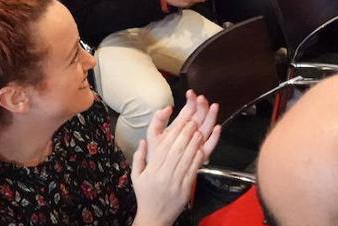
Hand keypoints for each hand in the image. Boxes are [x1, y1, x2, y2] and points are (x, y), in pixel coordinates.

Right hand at [131, 95, 219, 225]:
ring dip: (194, 144)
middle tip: (193, 122)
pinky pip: (192, 172)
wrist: (154, 218)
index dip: (175, 134)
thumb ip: (139, 157)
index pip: (164, 148)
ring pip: (186, 160)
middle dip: (186, 135)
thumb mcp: (136, 176)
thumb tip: (142, 140)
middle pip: (176, 151)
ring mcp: (175, 183)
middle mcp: (164, 176)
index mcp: (152, 171)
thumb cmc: (145, 195)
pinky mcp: (185, 190)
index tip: (182, 122)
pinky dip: (197, 160)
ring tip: (199, 131)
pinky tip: (201, 149)